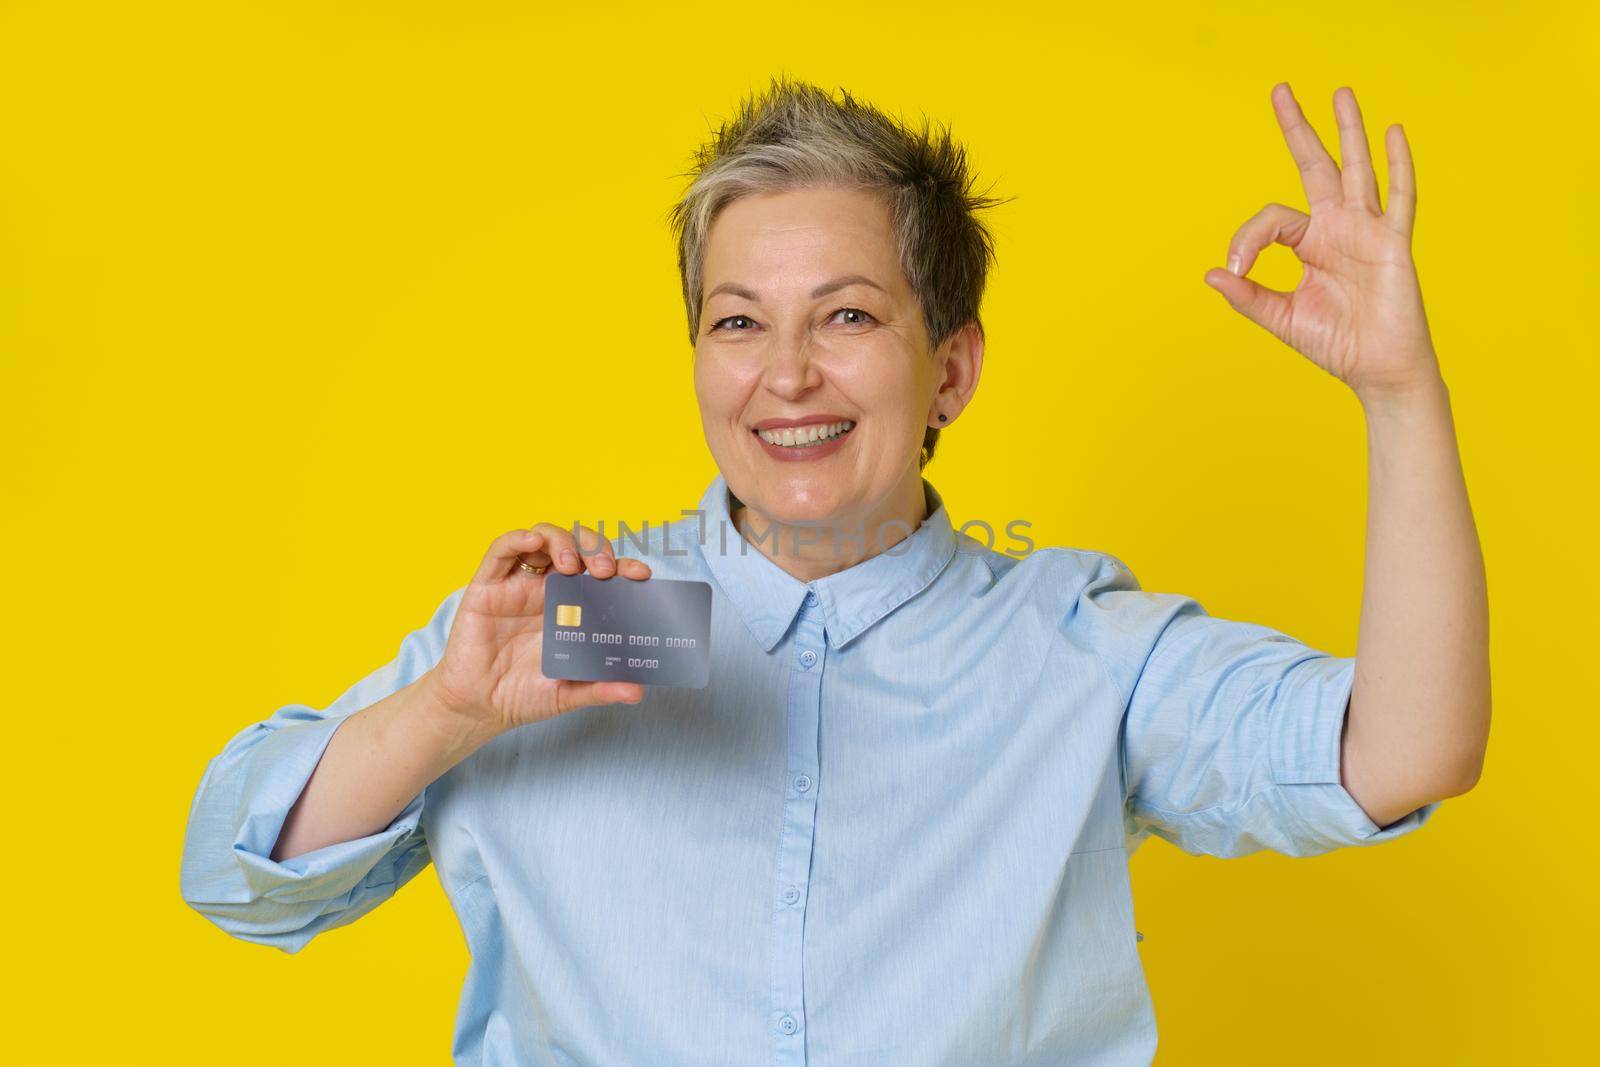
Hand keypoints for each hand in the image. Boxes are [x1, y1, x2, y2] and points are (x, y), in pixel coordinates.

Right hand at [424, 521, 653, 735]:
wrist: (479, 707)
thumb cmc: (524, 695)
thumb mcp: (568, 694)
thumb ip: (599, 690)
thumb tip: (636, 692)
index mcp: (574, 608)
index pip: (604, 575)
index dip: (624, 567)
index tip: (640, 575)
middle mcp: (549, 589)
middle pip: (578, 547)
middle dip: (596, 549)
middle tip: (604, 571)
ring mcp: (519, 584)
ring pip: (544, 539)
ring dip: (563, 541)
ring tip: (570, 565)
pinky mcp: (488, 586)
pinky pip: (501, 551)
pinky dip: (517, 538)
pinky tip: (532, 541)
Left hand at [1203, 83, 1440, 400]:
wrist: (1377, 369)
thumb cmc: (1335, 343)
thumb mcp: (1282, 318)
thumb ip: (1248, 296)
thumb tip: (1213, 273)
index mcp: (1310, 243)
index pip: (1273, 218)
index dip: (1248, 237)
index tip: (1237, 266)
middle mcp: (1339, 228)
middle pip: (1316, 166)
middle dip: (1298, 130)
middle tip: (1280, 90)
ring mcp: (1368, 231)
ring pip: (1356, 170)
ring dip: (1348, 131)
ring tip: (1340, 92)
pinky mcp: (1394, 243)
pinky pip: (1400, 198)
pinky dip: (1398, 166)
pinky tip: (1392, 132)